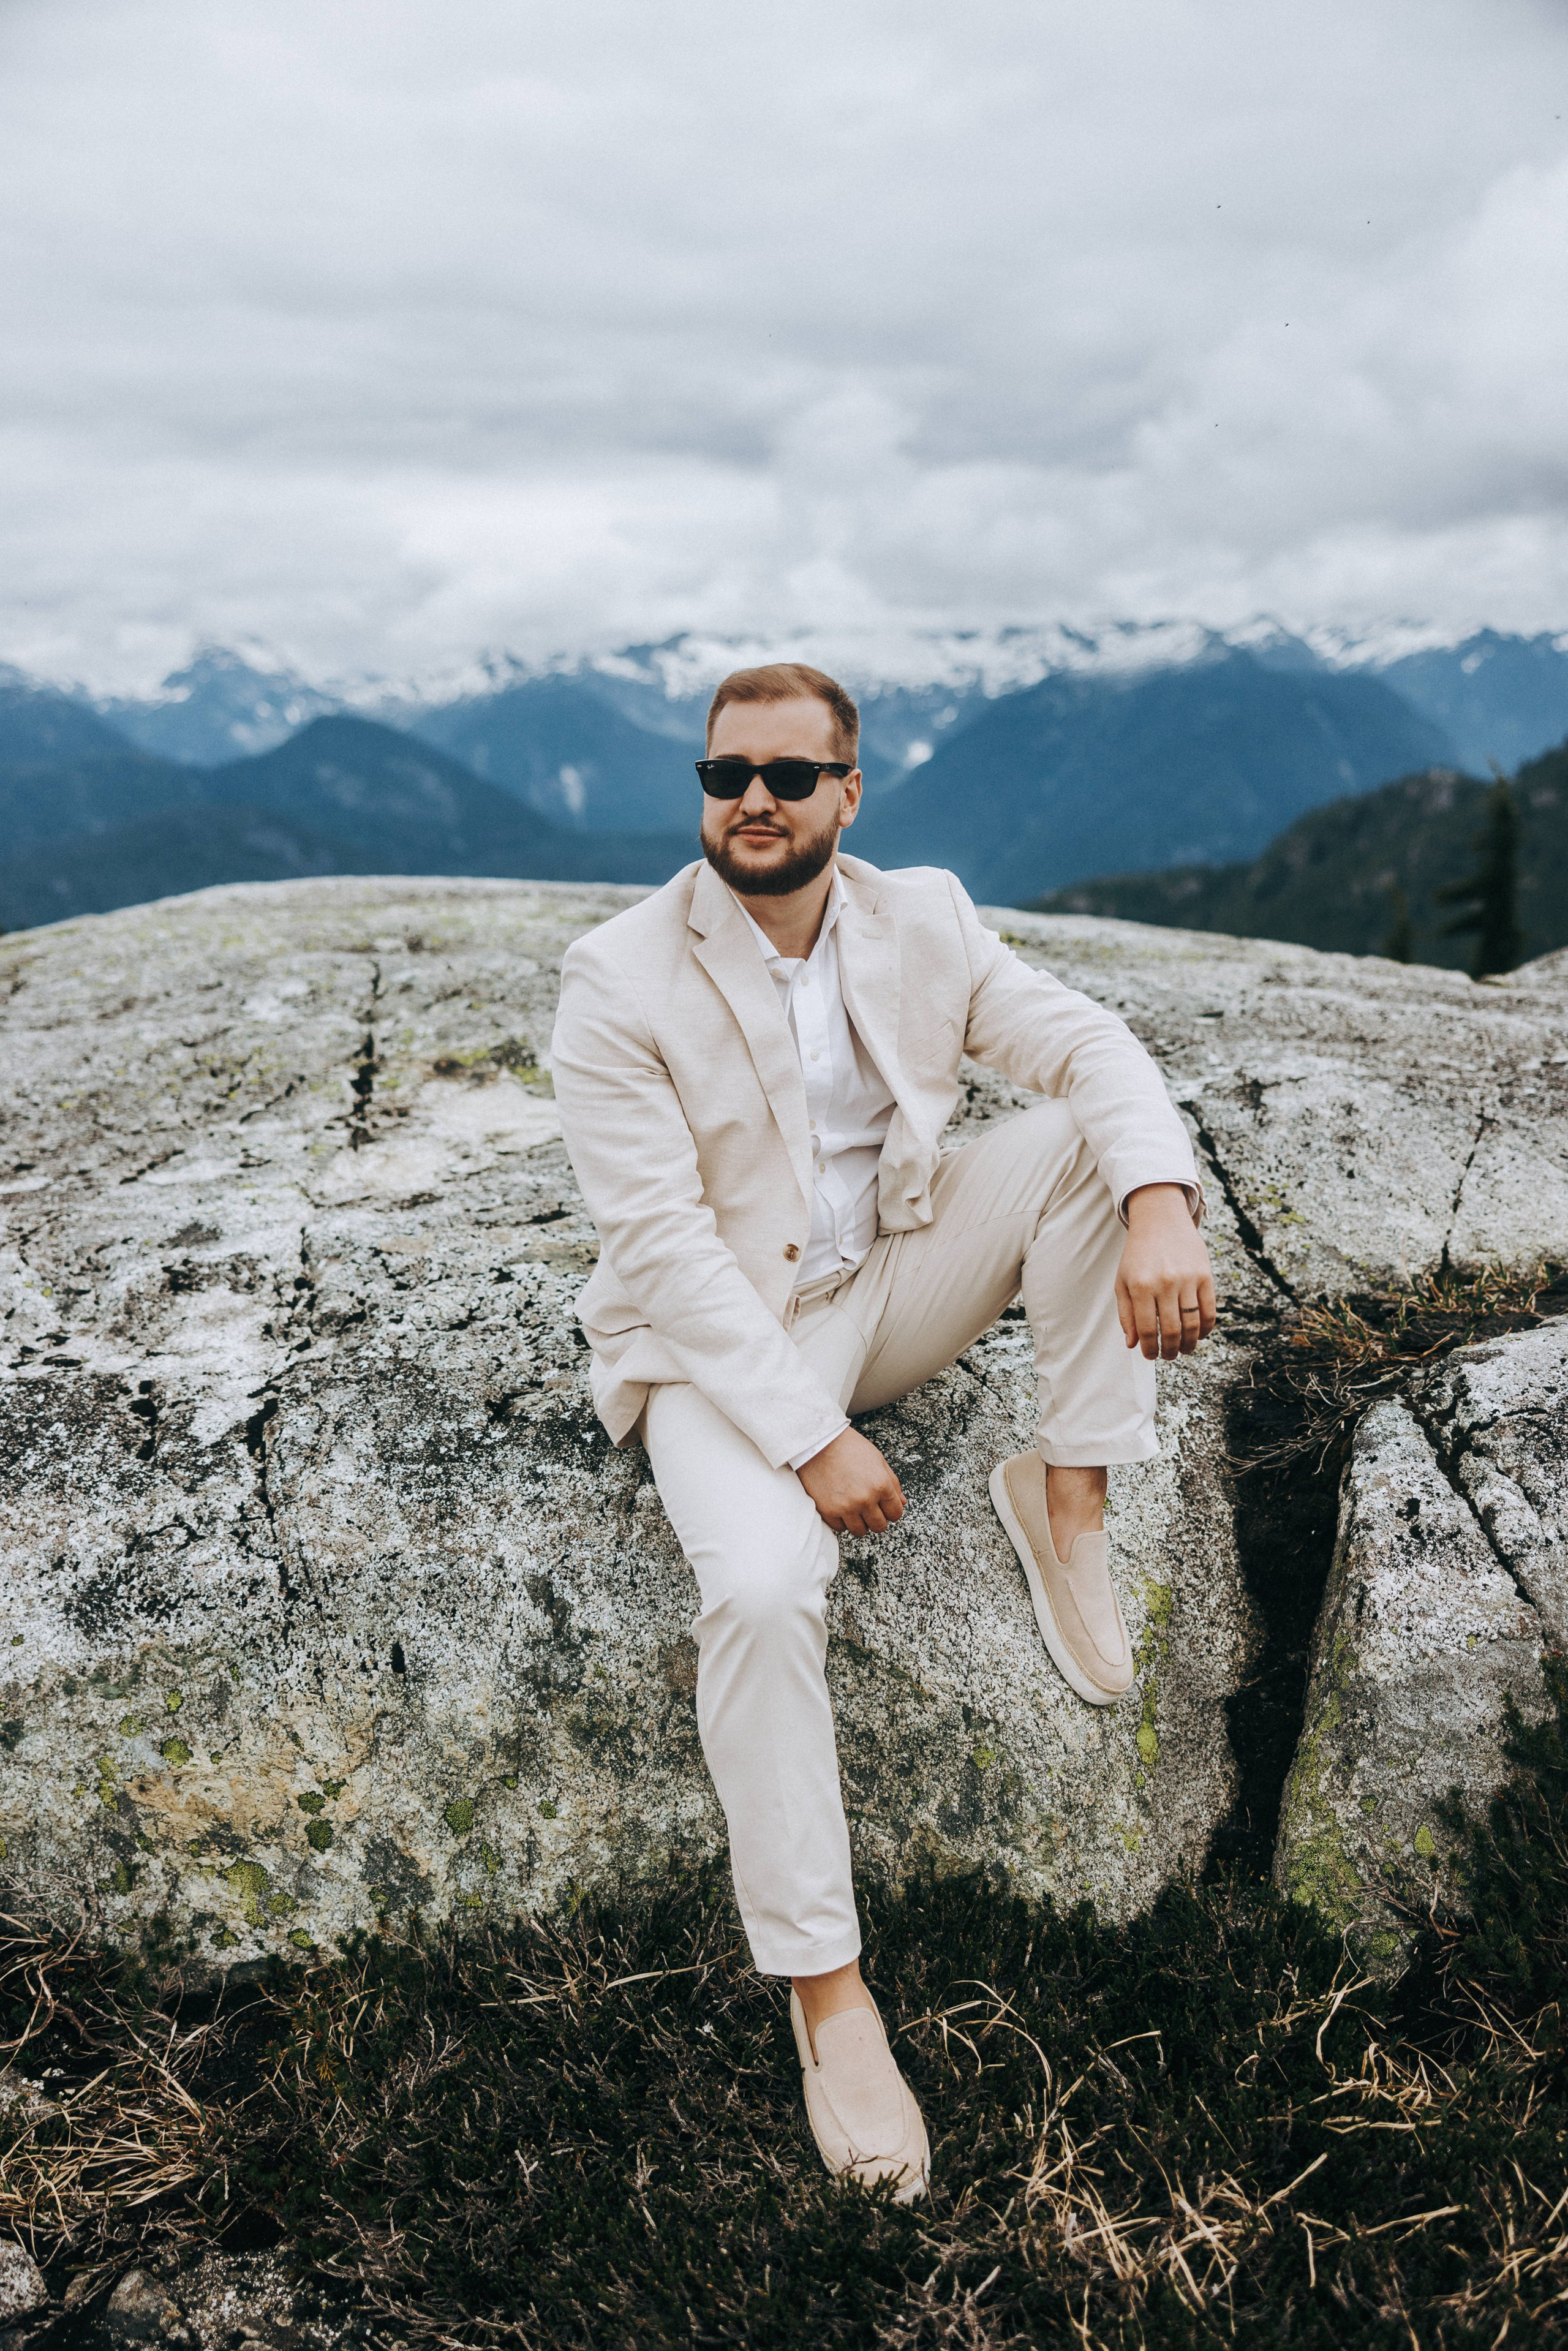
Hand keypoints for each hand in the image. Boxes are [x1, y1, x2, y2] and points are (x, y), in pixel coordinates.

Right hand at [797, 1427, 904, 1534]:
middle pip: (879, 1526)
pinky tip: (840, 1505)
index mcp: (881, 1485)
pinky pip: (840, 1528)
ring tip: (853, 1507)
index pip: (896, 1514)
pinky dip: (841, 1520)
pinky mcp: (828, 1511)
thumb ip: (893, 1483)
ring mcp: (846, 1507)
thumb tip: (902, 1502)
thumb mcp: (878, 1460)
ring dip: (859, 1522)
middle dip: (877, 1518)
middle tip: (868, 1507)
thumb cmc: (849, 1447)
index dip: (891, 1510)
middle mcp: (865, 1499)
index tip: (884, 1507)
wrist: (819, 1443)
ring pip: (860, 1531)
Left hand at [1116, 1184, 1216, 1359]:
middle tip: (1169, 1356)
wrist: (1160, 1220)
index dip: (1149, 1349)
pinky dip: (1206, 1328)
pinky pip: (1209, 1310)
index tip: (1151, 1356)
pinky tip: (1199, 1334)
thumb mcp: (1122, 1281)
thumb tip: (1132, 1344)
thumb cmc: (1138, 1254)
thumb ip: (1126, 1314)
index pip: (1147, 1329)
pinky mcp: (1205, 1275)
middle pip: (1172, 1330)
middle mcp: (1165, 1283)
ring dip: (1189, 1344)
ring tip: (1184, 1349)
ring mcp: (1187, 1279)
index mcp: (1140, 1286)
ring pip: (1192, 1324)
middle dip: (1170, 1350)